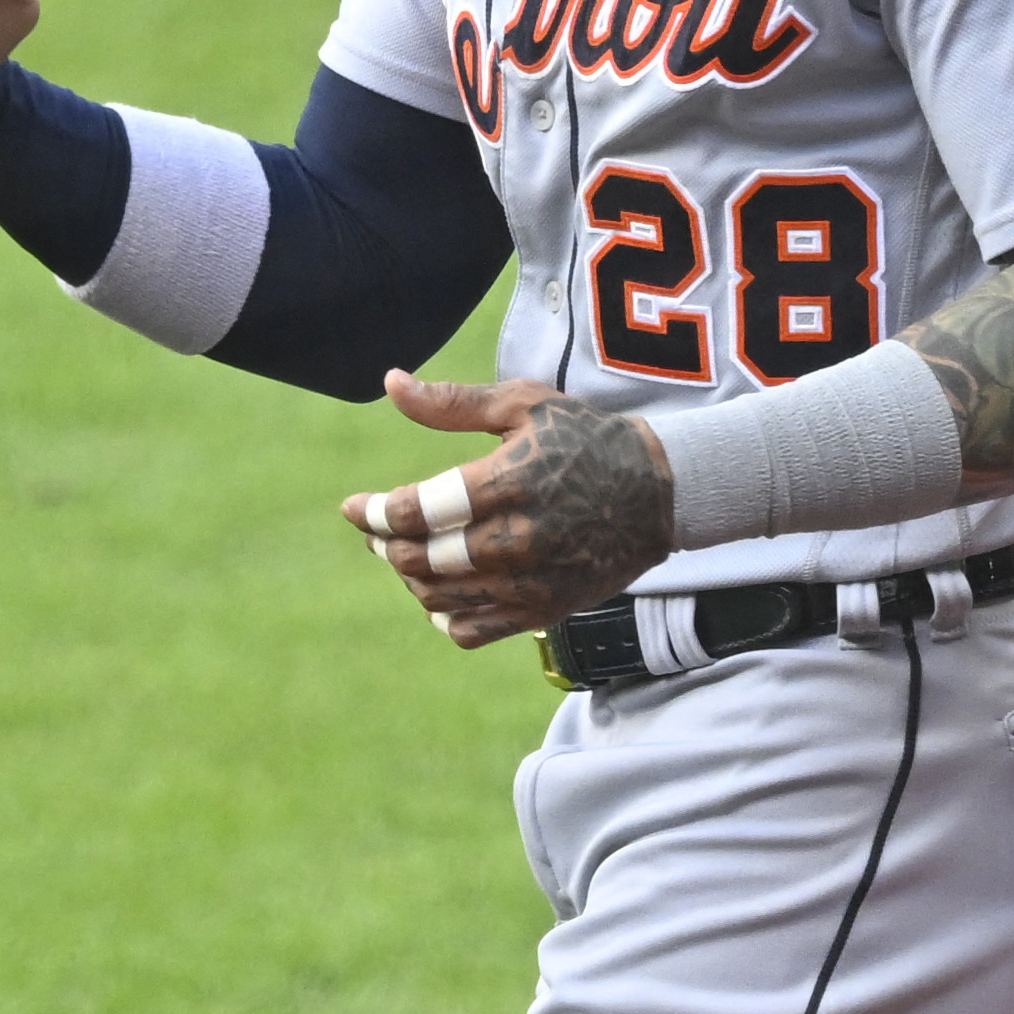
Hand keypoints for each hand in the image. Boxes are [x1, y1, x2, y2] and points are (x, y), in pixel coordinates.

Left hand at [339, 374, 674, 650]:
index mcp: (506, 483)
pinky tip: (440, 593)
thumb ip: (452, 403)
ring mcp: (530, 582)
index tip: (354, 507)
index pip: (415, 511)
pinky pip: (472, 631)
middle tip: (377, 530)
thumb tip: (391, 383)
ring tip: (406, 555)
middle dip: (385, 544)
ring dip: (410, 577)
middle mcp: (516, 539)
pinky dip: (443, 617)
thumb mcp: (523, 404)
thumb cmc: (585, 438)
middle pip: (420, 558)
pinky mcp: (543, 611)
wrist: (658, 492)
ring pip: (439, 597)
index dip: (373, 512)